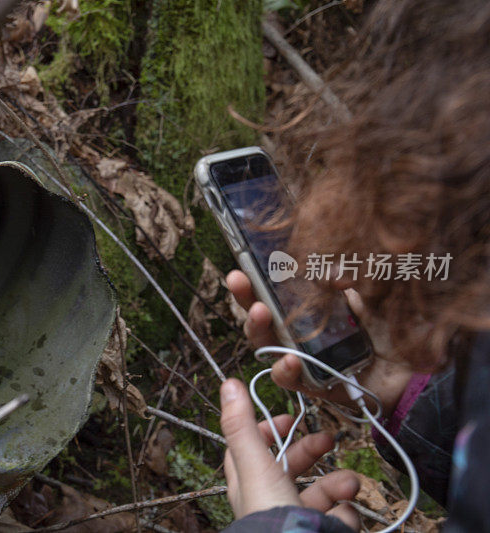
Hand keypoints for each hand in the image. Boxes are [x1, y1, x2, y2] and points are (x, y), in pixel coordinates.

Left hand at [220, 378, 358, 528]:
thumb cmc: (270, 516)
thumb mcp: (254, 463)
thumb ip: (241, 425)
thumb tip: (228, 383)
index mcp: (248, 483)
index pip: (251, 448)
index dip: (266, 429)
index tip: (287, 418)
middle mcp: (270, 500)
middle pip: (290, 466)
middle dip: (312, 450)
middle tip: (328, 439)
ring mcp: (296, 518)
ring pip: (322, 491)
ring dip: (339, 484)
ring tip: (348, 487)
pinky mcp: (320, 532)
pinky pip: (339, 517)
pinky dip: (344, 516)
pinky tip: (341, 520)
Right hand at [225, 270, 413, 414]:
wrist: (424, 371)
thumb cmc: (399, 330)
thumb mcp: (374, 294)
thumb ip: (350, 278)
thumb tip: (327, 270)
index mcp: (313, 307)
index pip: (276, 291)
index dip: (255, 280)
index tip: (240, 265)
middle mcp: (303, 332)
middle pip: (263, 317)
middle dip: (246, 298)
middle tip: (238, 280)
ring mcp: (307, 359)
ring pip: (268, 347)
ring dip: (258, 329)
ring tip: (259, 313)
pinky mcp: (317, 385)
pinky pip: (292, 380)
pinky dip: (286, 370)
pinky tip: (291, 359)